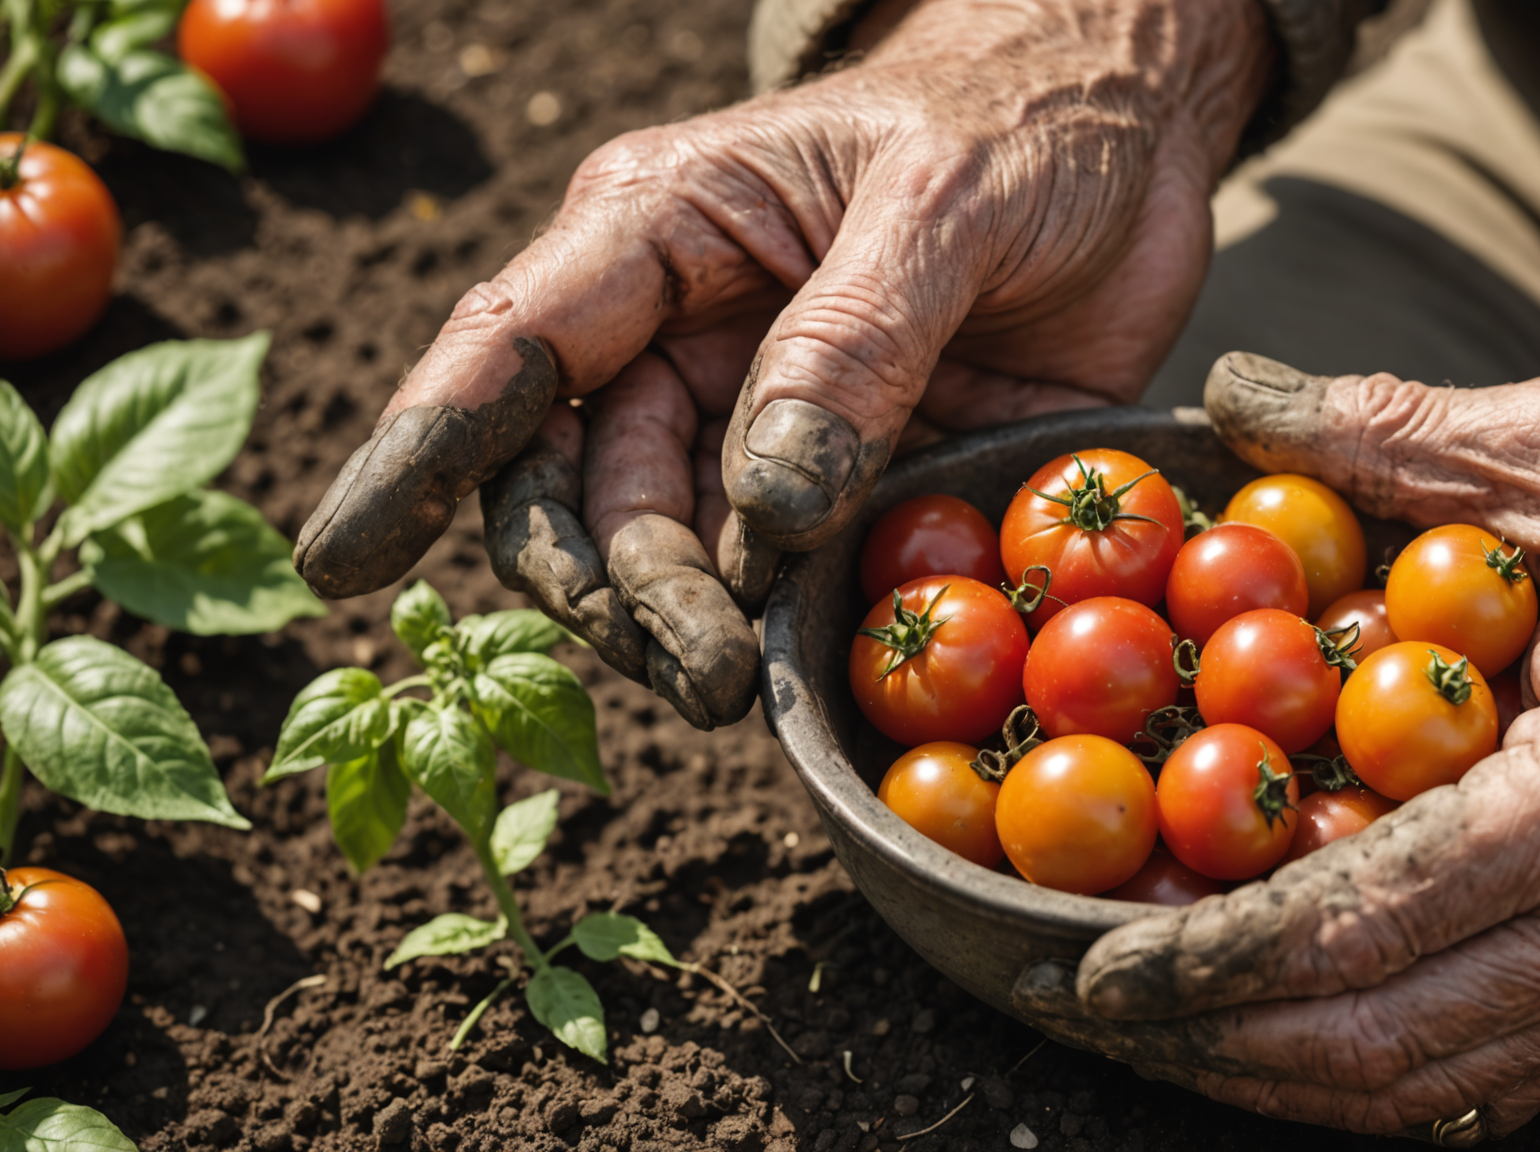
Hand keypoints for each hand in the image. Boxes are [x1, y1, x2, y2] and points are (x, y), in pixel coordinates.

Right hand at [291, 0, 1275, 727]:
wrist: (1132, 143)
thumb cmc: (1021, 125)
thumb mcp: (944, 202)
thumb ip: (853, 342)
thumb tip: (767, 513)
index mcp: (658, 233)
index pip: (506, 350)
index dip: (415, 455)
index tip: (342, 561)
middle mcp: (681, 339)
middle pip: (581, 493)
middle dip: (620, 591)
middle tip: (708, 674)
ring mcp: (762, 423)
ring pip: (676, 556)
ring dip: (701, 629)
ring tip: (762, 683)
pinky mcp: (850, 487)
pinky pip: (793, 583)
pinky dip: (801, 631)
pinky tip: (834, 661)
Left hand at [1015, 352, 1539, 1136]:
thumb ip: (1402, 434)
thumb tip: (1233, 401)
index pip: (1368, 919)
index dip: (1212, 954)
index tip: (1095, 961)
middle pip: (1367, 1042)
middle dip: (1201, 1040)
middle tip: (1074, 1005)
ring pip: (1403, 1092)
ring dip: (1253, 1077)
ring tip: (1137, 1034)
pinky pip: (1455, 1092)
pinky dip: (1336, 1083)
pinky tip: (1248, 1045)